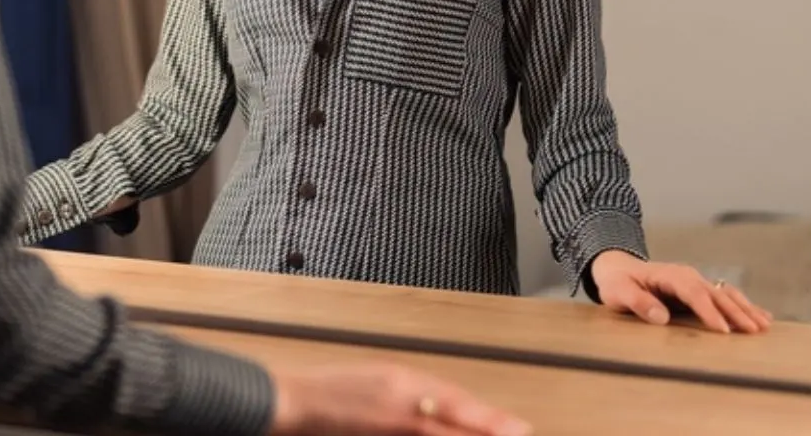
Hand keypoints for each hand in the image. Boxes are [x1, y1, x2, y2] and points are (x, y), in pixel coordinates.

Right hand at [268, 361, 531, 435]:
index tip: (518, 428)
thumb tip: (450, 406)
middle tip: (517, 434)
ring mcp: (389, 428)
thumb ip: (416, 393)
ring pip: (438, 435)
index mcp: (404, 381)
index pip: (458, 402)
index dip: (491, 419)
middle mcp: (401, 406)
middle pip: (453, 425)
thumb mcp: (381, 379)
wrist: (292, 402)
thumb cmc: (332, 389)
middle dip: (487, 431)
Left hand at [588, 250, 772, 333]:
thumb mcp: (619, 292)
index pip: (694, 293)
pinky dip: (745, 306)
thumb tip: (662, 316)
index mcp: (670, 276)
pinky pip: (727, 297)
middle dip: (736, 312)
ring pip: (727, 295)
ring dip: (746, 309)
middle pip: (716, 294)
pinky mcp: (701, 290)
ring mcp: (697, 282)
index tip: (723, 330)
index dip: (709, 311)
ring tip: (764, 326)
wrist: (618, 269)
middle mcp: (688, 276)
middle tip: (754, 330)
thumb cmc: (618, 283)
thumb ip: (638, 303)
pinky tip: (764, 316)